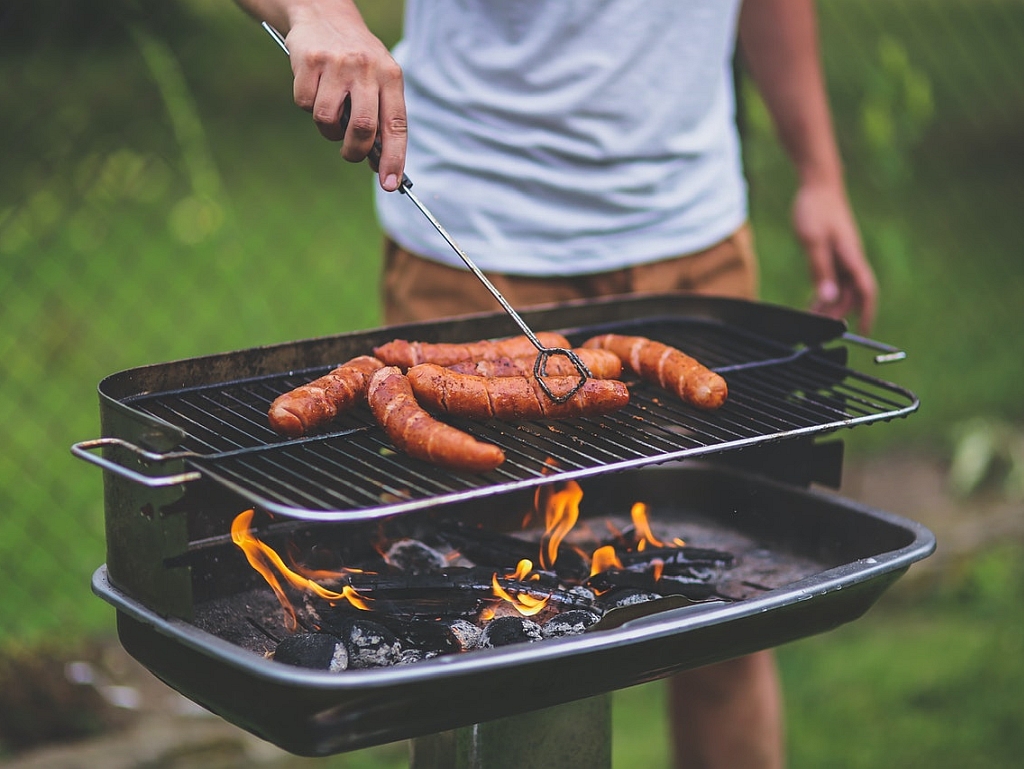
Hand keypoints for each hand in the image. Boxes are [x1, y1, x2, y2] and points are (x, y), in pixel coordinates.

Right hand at [285, 2, 406, 190]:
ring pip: (328, 120)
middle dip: (354, 151)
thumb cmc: (356, 59)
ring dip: (327, 129)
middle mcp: (367, 69)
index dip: (394, 158)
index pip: (396, 126)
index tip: (390, 184)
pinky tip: (314, 87)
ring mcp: (338, 64)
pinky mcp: (310, 61)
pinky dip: (306, 105)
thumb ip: (381, 116)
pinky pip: (304, 104)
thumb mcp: (378, 79)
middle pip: (362, 129)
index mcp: (391, 76)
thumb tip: (379, 164)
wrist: (324, 13)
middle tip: (350, 153)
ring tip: (331, 112)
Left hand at [792, 180, 876, 333]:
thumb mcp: (813, 241)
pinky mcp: (835, 252)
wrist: (818, 185)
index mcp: (851, 257)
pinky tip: (813, 301)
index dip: (867, 313)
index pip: (866, 291)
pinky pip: (834, 279)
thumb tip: (829, 297)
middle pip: (851, 295)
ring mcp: (844, 256)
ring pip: (842, 289)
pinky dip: (825, 292)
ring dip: (830, 305)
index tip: (863, 332)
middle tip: (819, 329)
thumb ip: (820, 270)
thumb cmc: (816, 209)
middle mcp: (851, 259)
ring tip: (812, 319)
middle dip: (838, 314)